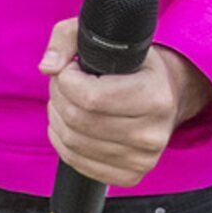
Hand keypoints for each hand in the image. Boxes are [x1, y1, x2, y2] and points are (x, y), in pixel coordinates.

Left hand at [39, 22, 211, 189]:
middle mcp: (153, 133)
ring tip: (66, 101)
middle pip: (78, 120)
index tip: (71, 69)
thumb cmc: (132, 64)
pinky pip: (76, 162)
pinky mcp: (129, 176)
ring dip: (57, 118)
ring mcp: (142, 159)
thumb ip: (68, 37)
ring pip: (73, 142)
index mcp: (156, 97)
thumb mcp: (106, 36)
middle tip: (64, 84)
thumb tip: (48, 67)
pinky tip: (70, 124)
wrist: (163, 95)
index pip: (91, 97)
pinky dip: (62, 141)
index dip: (67, 80)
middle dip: (59, 97)